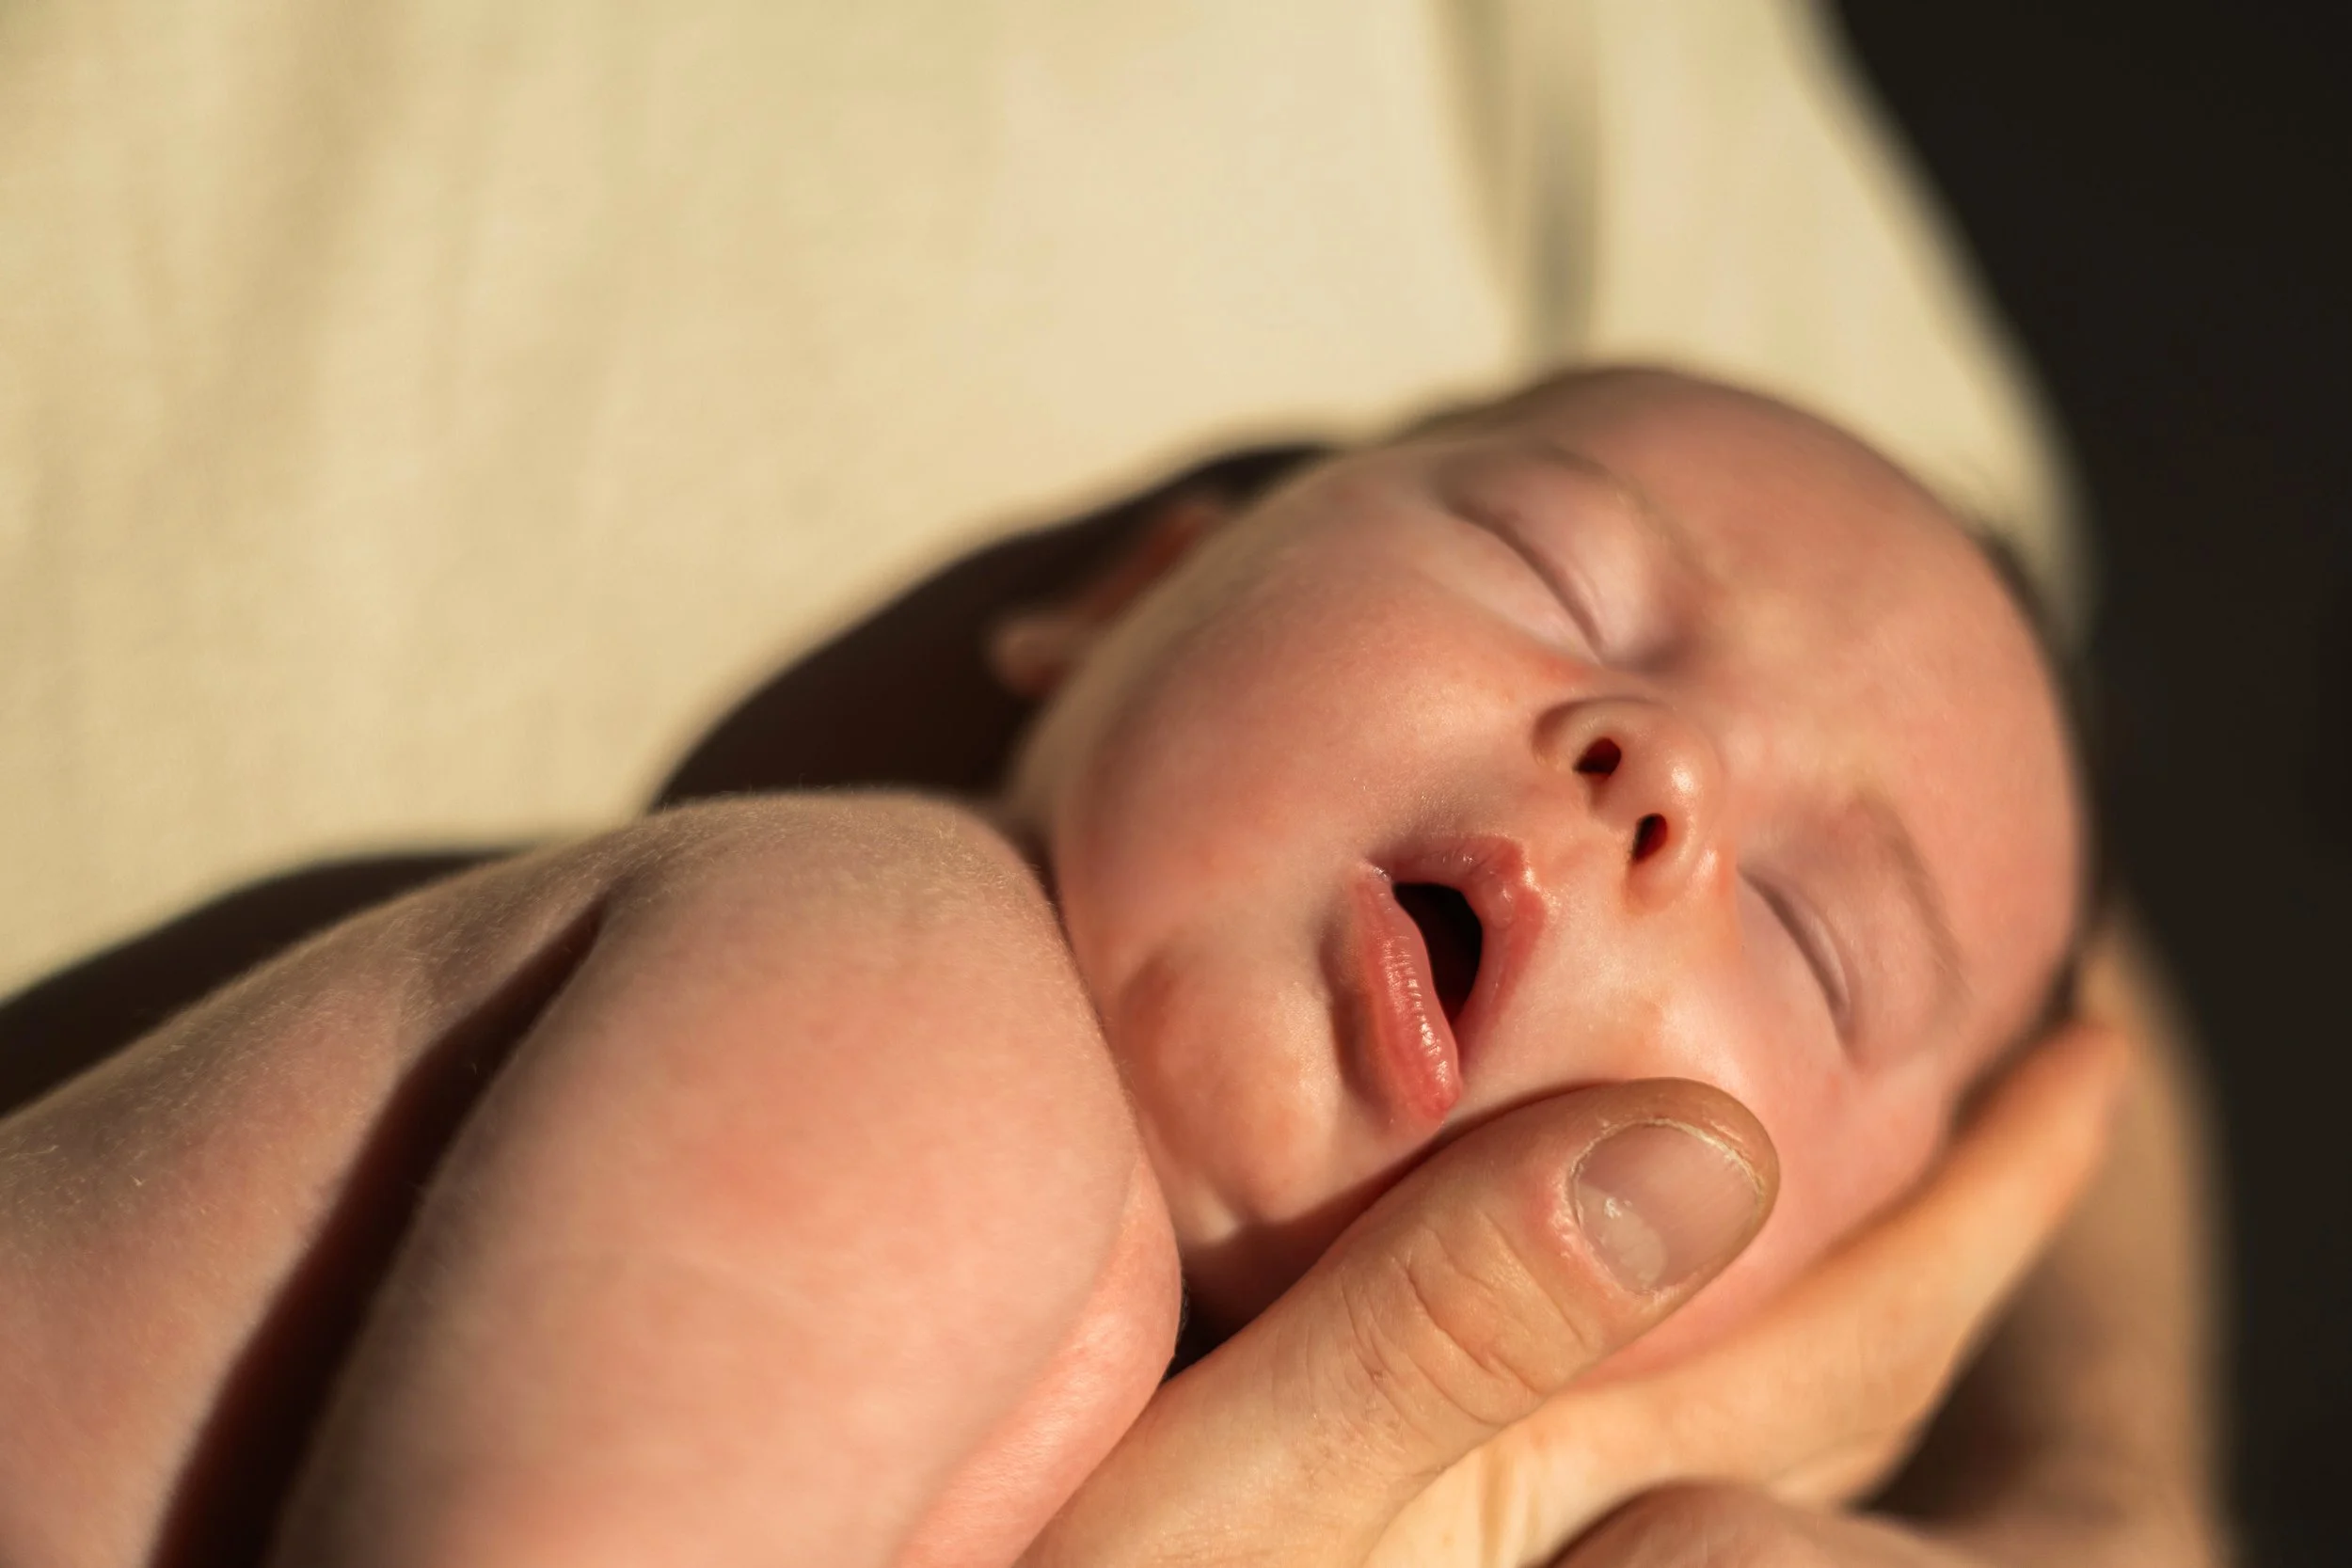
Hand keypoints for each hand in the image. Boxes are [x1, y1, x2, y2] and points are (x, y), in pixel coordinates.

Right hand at [1022, 1020, 2123, 1567]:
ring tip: (1824, 1076)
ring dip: (1787, 1218)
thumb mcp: (1225, 1504)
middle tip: (2006, 1049)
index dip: (1992, 1196)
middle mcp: (1525, 1492)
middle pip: (1806, 1346)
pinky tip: (1560, 1158)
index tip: (2096, 1048)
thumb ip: (1451, 1325)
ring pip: (1689, 1342)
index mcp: (1535, 1481)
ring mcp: (1445, 1492)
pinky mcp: (1352, 1471)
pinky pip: (1551, 1336)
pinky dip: (1604, 1228)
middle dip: (1929, 1200)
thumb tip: (1712, 1147)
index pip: (1847, 1335)